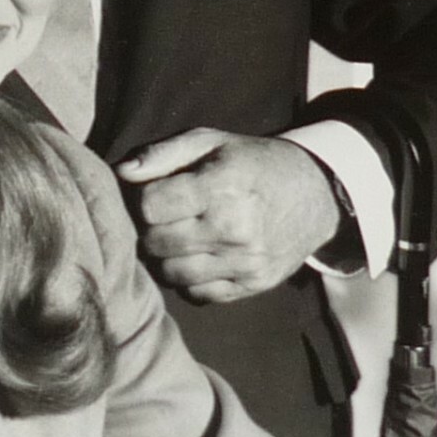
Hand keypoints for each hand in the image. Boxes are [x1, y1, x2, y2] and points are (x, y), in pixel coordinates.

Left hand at [115, 129, 341, 303]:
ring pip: (172, 274)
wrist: (315, 193)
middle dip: (149, 229)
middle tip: (161, 217)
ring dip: (164, 258)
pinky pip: (198, 295)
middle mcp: (234, 228)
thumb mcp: (211, 142)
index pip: (150, 207)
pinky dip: (188, 280)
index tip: (151, 193)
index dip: (141, 199)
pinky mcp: (253, 285)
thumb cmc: (253, 162)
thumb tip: (121, 172)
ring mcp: (245, 262)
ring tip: (177, 236)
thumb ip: (163, 154)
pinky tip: (197, 256)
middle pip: (156, 242)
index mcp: (221, 185)